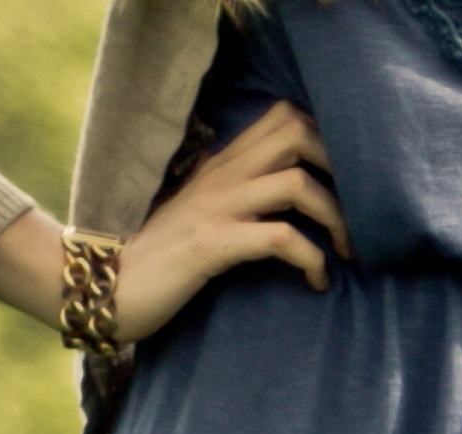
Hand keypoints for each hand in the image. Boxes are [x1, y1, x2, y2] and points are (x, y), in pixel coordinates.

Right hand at [111, 104, 344, 337]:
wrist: (106, 287)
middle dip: (341, 171)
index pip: (284, 117)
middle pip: (297, 133)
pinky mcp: (212, 246)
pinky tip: (316, 283)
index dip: (326, 142)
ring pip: (298, 183)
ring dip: (337, 219)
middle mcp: (222, 175)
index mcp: (222, 164)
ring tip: (346, 253)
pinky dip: (312, 260)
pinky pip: (280, 239)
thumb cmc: (163, 260)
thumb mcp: (204, 215)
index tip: (345, 185)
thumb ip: (240, 195)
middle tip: (356, 215)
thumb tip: (287, 195)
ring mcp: (216, 207)